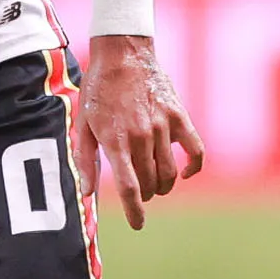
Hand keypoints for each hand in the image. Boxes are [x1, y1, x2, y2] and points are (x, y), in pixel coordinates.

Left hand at [74, 35, 203, 231]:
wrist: (123, 54)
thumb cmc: (99, 90)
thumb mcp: (83, 124)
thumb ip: (85, 160)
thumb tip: (87, 193)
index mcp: (116, 141)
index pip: (130, 188)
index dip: (135, 212)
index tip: (138, 224)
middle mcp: (141, 137)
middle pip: (150, 184)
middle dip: (145, 196)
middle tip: (140, 192)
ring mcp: (163, 127)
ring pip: (170, 172)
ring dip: (163, 185)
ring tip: (156, 183)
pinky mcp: (180, 117)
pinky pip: (196, 150)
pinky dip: (193, 167)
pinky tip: (185, 173)